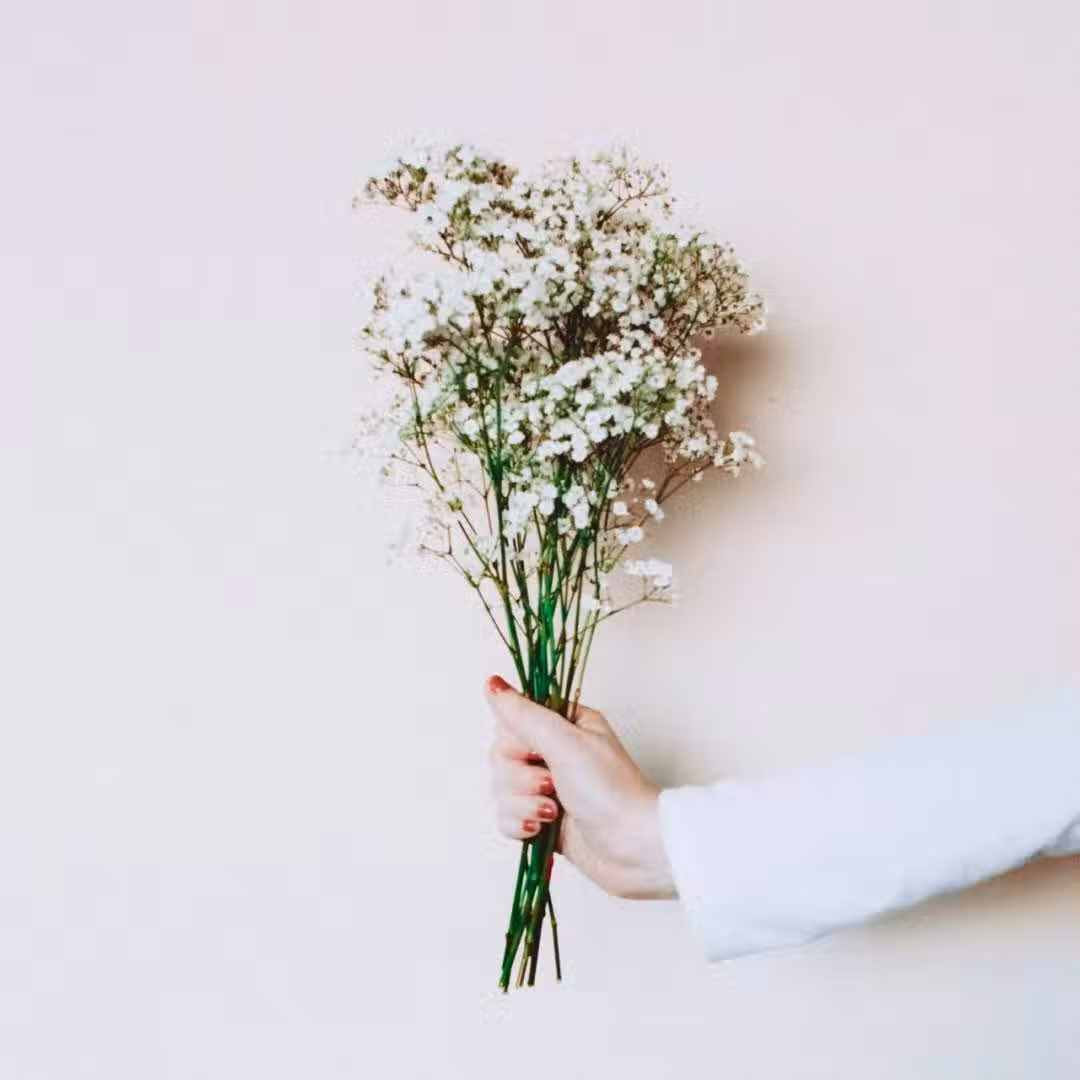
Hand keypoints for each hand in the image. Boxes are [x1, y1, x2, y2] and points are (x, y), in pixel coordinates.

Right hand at [485, 675, 675, 899]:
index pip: (512, 720)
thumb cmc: (612, 791)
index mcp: (564, 725)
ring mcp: (547, 788)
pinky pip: (506, 817)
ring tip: (553, 810)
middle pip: (501, 756)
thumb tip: (492, 684)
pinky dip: (521, 824)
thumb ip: (524, 714)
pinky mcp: (542, 819)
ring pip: (501, 788)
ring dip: (524, 803)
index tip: (536, 751)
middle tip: (552, 783)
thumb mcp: (566, 743)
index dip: (515, 740)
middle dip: (520, 777)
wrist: (634, 849)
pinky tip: (541, 828)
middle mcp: (554, 753)